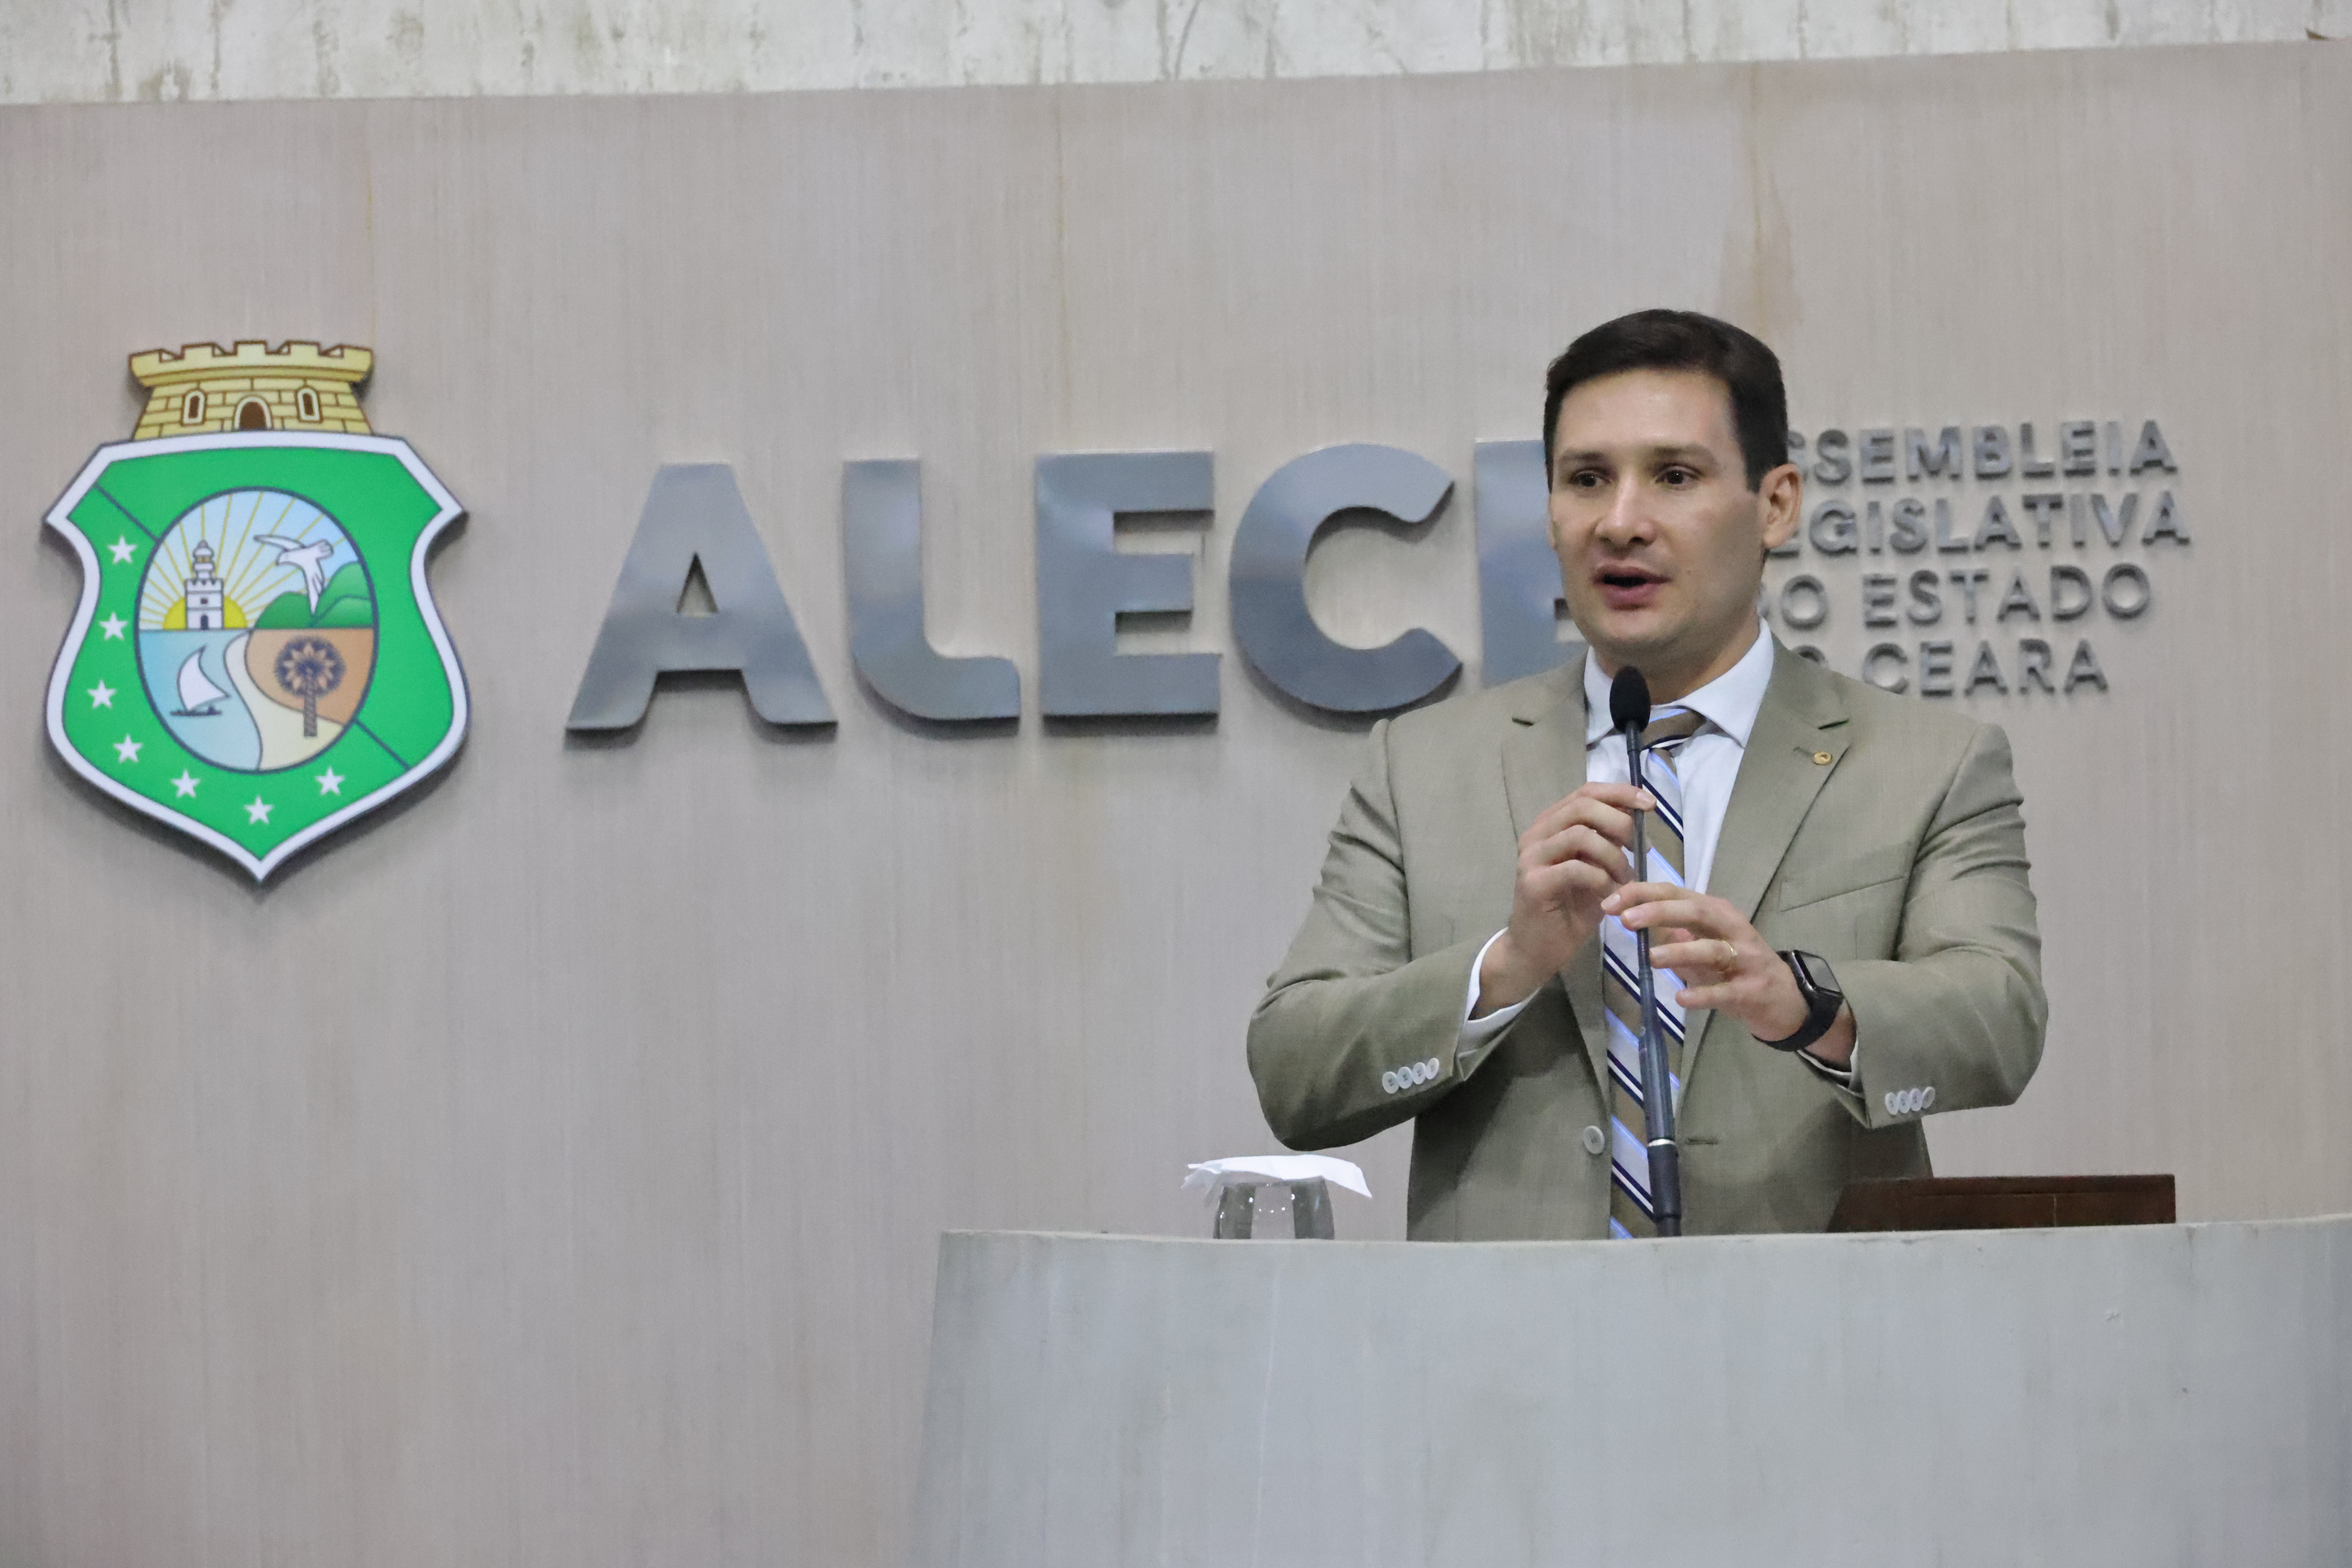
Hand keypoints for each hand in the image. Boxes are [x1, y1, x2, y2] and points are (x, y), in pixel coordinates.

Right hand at [1474, 781, 1652, 1015]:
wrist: (1536, 951)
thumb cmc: (1569, 910)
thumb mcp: (1596, 869)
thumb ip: (1608, 843)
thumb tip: (1636, 817)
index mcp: (1551, 825)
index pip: (1586, 792)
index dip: (1620, 792)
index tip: (1649, 804)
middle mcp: (1536, 834)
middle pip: (1583, 806)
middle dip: (1620, 822)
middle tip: (1640, 848)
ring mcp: (1531, 857)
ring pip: (1580, 835)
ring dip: (1614, 856)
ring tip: (1626, 879)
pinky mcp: (1533, 883)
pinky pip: (1576, 869)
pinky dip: (1602, 880)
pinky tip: (1611, 896)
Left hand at [1600, 883, 1853, 1066]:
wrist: (1784, 1000)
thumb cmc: (1735, 968)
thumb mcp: (1702, 945)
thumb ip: (1671, 933)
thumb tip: (1630, 917)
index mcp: (1715, 913)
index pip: (1676, 893)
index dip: (1642, 894)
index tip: (1610, 903)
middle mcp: (1732, 928)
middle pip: (1696, 912)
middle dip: (1659, 912)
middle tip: (1626, 920)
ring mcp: (1746, 959)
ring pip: (1712, 949)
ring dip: (1681, 952)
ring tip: (1652, 958)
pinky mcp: (1752, 990)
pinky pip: (1726, 991)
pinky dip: (1703, 994)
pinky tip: (1682, 998)